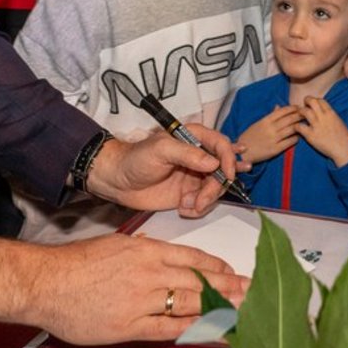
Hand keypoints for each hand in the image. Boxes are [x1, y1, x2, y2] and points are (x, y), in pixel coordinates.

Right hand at [0, 232, 249, 343]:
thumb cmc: (77, 262)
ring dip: (221, 309)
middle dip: (231, 288)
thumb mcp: (116, 244)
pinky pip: (170, 329)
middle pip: (200, 282)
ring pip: (191, 305)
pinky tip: (212, 332)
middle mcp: (151, 274)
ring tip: (244, 313)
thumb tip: (161, 254)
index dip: (217, 268)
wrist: (48, 283)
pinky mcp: (131, 326)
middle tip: (256, 294)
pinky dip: (194, 330)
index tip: (235, 273)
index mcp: (148, 251)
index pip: (193, 258)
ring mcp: (143, 301)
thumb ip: (142, 251)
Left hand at [86, 125, 237, 218]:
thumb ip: (188, 153)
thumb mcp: (161, 150)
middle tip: (202, 199)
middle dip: (216, 187)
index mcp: (194, 138)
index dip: (229, 159)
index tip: (228, 175)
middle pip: (223, 170)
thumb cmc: (135, 159)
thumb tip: (213, 163)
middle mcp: (198, 157)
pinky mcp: (189, 193)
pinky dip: (198, 209)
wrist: (118, 182)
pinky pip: (204, 203)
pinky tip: (183, 208)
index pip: (221, 145)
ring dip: (206, 200)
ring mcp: (195, 176)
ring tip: (188, 205)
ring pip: (216, 189)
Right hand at [237, 105, 303, 163]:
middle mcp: (270, 128)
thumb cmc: (250, 136)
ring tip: (305, 125)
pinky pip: (289, 142)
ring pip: (291, 130)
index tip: (298, 107)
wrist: (243, 152)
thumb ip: (270, 116)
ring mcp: (273, 139)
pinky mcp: (275, 150)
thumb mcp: (258, 123)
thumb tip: (279, 106)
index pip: (282, 111)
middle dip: (299, 116)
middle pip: (289, 120)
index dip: (292, 108)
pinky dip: (295, 138)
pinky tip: (298, 137)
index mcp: (265, 120)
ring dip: (299, 126)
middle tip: (306, 114)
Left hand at [297, 97, 347, 166]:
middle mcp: (323, 117)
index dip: (315, 101)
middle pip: (312, 101)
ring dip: (300, 112)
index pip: (320, 100)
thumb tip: (322, 112)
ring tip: (299, 117)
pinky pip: (299, 126)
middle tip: (303, 106)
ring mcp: (317, 126)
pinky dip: (296, 126)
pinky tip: (297, 129)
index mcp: (331, 113)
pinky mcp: (311, 136)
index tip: (312, 105)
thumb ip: (330, 115)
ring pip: (304, 111)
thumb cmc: (344, 138)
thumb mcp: (338, 121)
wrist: (345, 150)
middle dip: (306, 101)